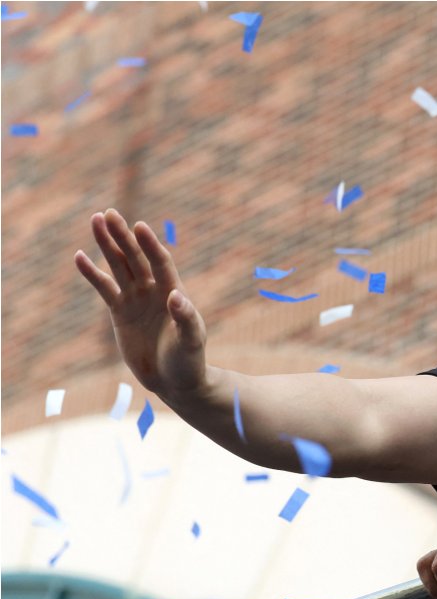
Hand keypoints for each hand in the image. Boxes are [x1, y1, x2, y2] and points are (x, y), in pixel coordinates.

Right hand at [74, 209, 207, 400]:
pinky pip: (104, 288)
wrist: (174, 382)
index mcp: (174, 293)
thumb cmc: (189, 361)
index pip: (160, 263)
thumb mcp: (191, 341)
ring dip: (107, 245)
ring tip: (95, 221)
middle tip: (109, 213)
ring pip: (119, 266)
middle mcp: (154, 291)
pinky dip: (92, 274)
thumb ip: (186, 318)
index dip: (150, 245)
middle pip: (136, 258)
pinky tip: (79, 256)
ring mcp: (136, 299)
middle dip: (123, 236)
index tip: (139, 227)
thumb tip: (176, 296)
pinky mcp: (120, 312)